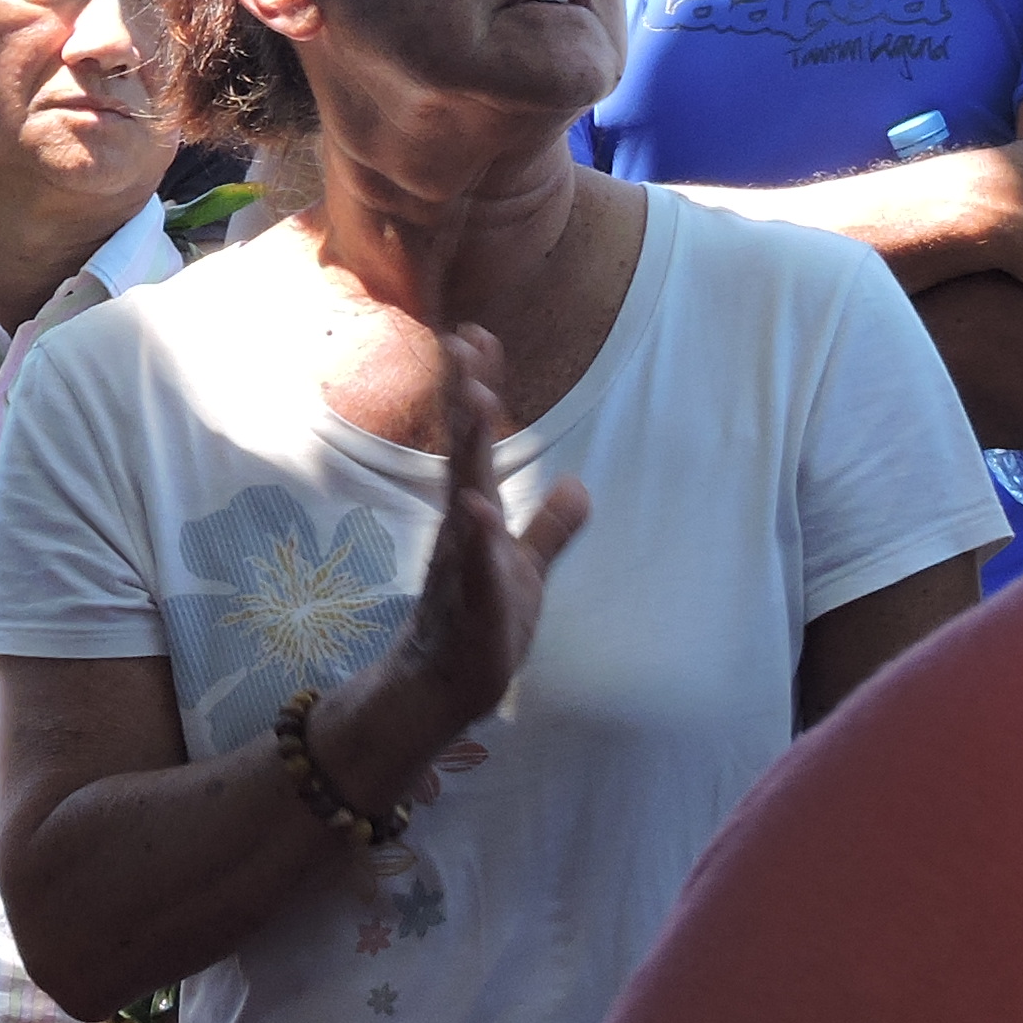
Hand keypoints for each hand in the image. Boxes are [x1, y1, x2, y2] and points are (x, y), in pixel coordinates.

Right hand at [356, 324, 588, 783]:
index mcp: (474, 515)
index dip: (477, 388)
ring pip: (464, 495)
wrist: (444, 689)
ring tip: (478, 400)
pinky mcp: (470, 603)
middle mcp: (459, 529)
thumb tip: (578, 484)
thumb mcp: (526, 569)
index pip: (476, 441)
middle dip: (464, 397)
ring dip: (471, 449)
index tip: (475, 334)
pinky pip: (473, 565)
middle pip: (464, 451)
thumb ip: (549, 526)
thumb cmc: (481, 626)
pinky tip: (476, 505)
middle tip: (463, 341)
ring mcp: (459, 563)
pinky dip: (475, 536)